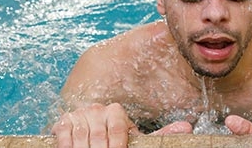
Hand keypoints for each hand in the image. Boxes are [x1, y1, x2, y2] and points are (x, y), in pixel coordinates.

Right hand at [51, 103, 192, 147]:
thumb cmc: (115, 138)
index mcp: (116, 111)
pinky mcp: (64, 121)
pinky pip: (64, 134)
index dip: (118, 146)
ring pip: (81, 136)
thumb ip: (160, 134)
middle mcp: (98, 109)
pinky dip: (67, 146)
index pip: (119, 129)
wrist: (89, 131)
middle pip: (99, 135)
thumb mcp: (135, 138)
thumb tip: (187, 127)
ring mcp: (80, 114)